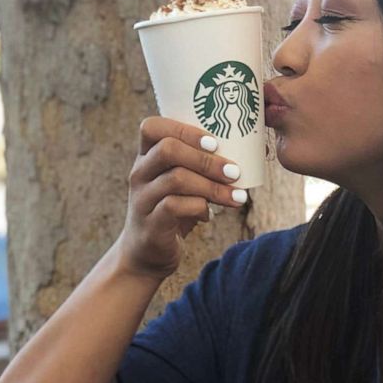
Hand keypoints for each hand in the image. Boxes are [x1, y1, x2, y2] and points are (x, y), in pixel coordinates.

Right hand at [116, 117, 246, 279]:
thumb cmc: (171, 213)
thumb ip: (198, 167)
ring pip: (177, 179)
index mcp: (145, 158)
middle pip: (168, 150)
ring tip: (236, 197)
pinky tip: (209, 215)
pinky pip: (175, 207)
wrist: (147, 255)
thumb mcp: (180, 184)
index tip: (215, 142)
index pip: (153, 127)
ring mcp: (142, 199)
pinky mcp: (150, 224)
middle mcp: (139, 174)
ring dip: (213, 187)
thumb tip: (242, 156)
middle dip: (207, 160)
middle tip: (234, 172)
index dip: (185, 130)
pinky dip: (200, 208)